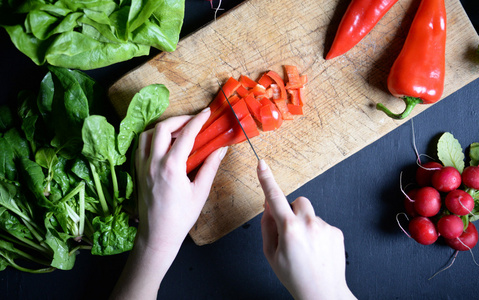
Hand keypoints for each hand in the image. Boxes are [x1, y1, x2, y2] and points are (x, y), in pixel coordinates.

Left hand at [135, 108, 225, 250]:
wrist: (157, 236)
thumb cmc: (180, 217)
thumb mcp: (200, 192)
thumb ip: (210, 167)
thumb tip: (220, 150)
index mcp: (171, 167)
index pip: (186, 135)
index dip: (198, 120)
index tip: (206, 113)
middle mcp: (154, 162)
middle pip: (162, 127)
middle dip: (179, 119)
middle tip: (192, 121)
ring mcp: (143, 166)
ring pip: (148, 134)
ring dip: (163, 127)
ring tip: (178, 131)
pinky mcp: (138, 172)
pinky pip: (141, 146)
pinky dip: (152, 138)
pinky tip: (164, 144)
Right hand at [257, 159, 355, 299]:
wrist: (323, 293)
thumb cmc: (295, 277)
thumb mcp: (271, 254)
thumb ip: (267, 227)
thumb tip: (268, 207)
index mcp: (289, 229)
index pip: (275, 198)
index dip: (266, 180)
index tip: (262, 165)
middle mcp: (309, 224)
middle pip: (297, 201)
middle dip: (291, 211)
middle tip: (290, 231)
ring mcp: (325, 227)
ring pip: (310, 214)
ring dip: (305, 224)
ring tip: (305, 248)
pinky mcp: (336, 231)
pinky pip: (322, 224)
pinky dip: (317, 233)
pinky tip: (316, 250)